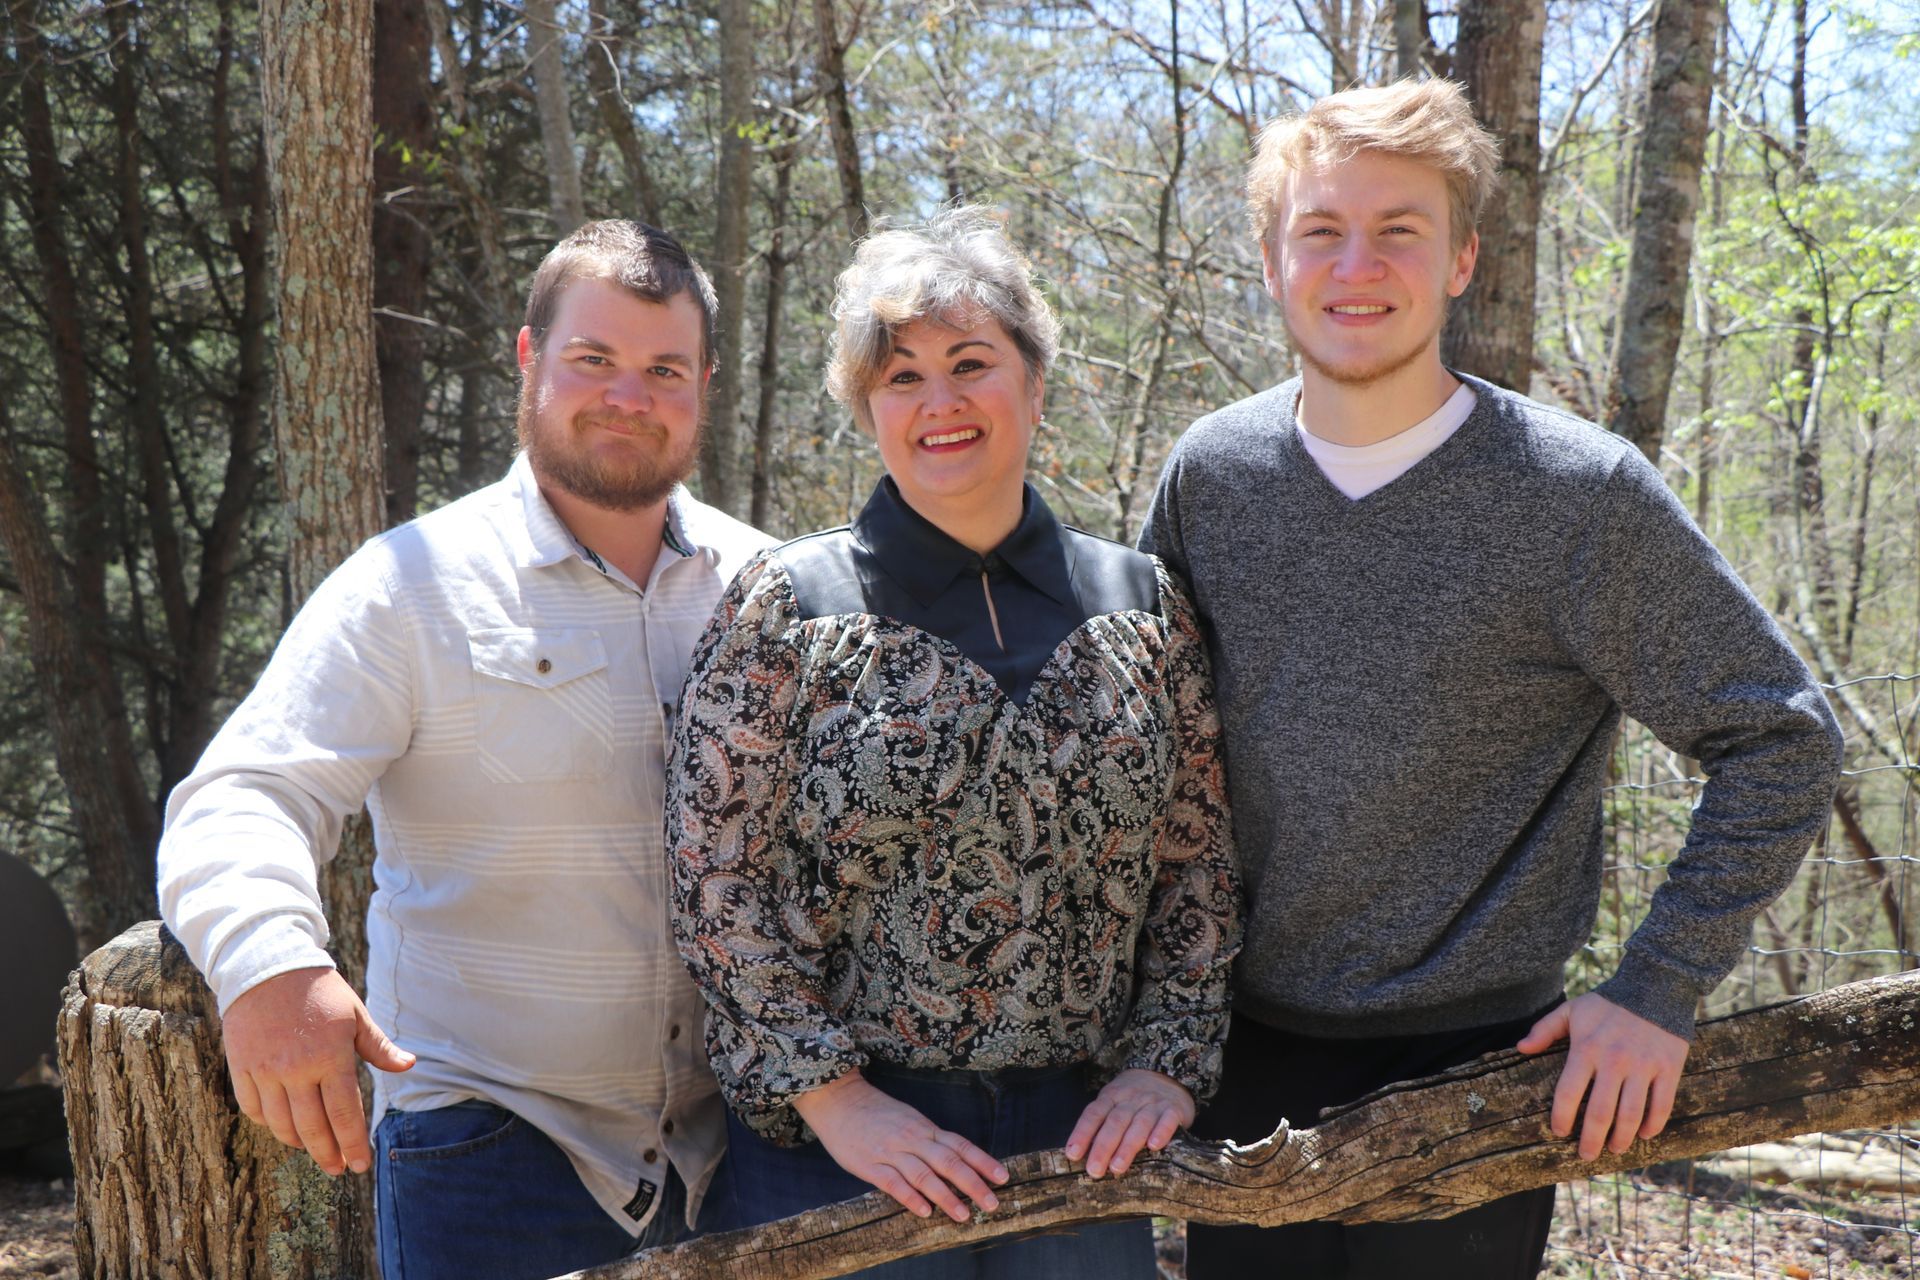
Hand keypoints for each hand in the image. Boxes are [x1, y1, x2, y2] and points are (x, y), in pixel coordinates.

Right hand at [220, 966, 414, 1175]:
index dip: (353, 1144)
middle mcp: (297, 1070)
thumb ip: (379, 1046)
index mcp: (331, 1057)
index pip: (345, 1114)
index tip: (360, 1165)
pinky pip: (254, 1109)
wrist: (267, 966)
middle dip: (328, 1154)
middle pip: (313, 1128)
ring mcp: (266, 1071)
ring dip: (300, 1143)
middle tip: (339, 1169)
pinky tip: (283, 1127)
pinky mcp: (242, 1068)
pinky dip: (269, 1124)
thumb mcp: (356, 1014)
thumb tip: (409, 1065)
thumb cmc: (320, 991)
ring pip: (281, 1125)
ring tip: (315, 1150)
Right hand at [792, 1072, 1007, 1222]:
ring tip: (964, 1215)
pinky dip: (910, 1197)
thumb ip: (928, 1139)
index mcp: (924, 1127)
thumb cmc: (875, 1111)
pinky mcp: (869, 1165)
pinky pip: (893, 1183)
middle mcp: (912, 1138)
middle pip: (949, 1162)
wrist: (838, 1098)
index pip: (960, 1145)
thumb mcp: (908, 1118)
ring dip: (946, 1196)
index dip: (983, 1161)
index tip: (1003, 1177)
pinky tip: (924, 1211)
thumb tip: (954, 1159)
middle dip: (973, 1184)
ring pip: (924, 1175)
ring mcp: (890, 1152)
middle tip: (992, 1203)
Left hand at [1065, 1069, 1193, 1178]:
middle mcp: (1131, 1098)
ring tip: (1117, 1168)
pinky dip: (1161, 1132)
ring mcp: (1153, 1103)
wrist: (1167, 1075)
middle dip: (1103, 1147)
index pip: (1094, 1114)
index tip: (1072, 1154)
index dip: (1082, 1133)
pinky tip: (1154, 1146)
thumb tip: (1080, 1153)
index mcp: (1111, 1096)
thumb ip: (1101, 1123)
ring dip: (1127, 1146)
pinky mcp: (1174, 1109)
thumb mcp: (1114, 1101)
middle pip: (1115, 1122)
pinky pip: (1167, 1120)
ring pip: (1139, 1124)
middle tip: (1094, 1170)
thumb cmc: (1133, 1098)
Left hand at [1517, 992, 1688, 1160]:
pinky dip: (1652, 1125)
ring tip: (1614, 1150)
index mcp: (1586, 1049)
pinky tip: (1644, 1135)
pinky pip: (1661, 1105)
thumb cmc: (1608, 1002)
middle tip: (1586, 1155)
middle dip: (1591, 1140)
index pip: (1569, 1092)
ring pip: (1631, 1115)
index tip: (1559, 1132)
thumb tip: (1521, 1048)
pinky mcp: (1668, 1069)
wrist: (1655, 987)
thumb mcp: (1573, 1010)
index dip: (1562, 1117)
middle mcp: (1614, 1062)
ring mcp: (1643, 1067)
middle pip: (1600, 1112)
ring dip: (1621, 1138)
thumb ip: (1546, 1029)